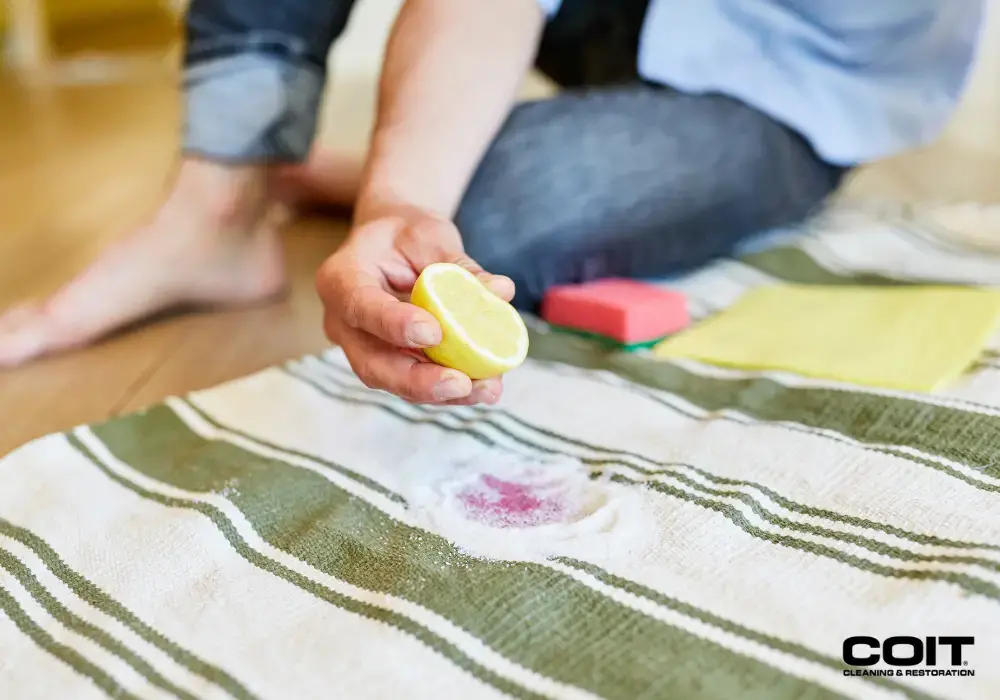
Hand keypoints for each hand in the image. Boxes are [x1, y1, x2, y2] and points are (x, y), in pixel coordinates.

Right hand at [316, 213, 515, 404]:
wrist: (392, 243)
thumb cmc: (406, 233)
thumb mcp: (431, 235)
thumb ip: (460, 266)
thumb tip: (501, 290)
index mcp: (342, 277)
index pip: (360, 306)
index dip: (394, 325)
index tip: (434, 334)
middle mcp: (343, 321)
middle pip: (371, 363)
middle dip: (418, 381)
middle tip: (461, 384)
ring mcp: (362, 347)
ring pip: (394, 381)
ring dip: (440, 392)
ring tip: (486, 389)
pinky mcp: (387, 362)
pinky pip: (412, 381)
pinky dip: (447, 388)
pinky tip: (483, 386)